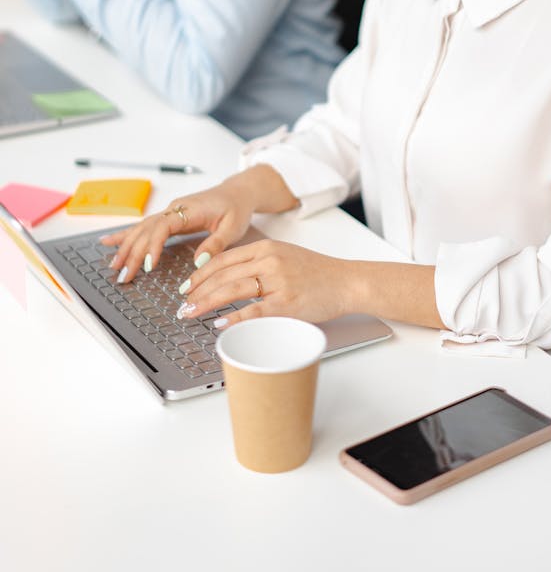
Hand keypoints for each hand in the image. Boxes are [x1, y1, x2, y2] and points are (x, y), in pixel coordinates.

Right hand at [100, 176, 258, 282]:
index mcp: (188, 210)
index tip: (147, 266)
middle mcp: (174, 209)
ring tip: (114, 266)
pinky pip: (144, 227)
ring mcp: (169, 212)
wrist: (237, 193)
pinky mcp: (169, 218)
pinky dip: (126, 234)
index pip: (163, 227)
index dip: (152, 246)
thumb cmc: (236, 208)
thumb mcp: (233, 227)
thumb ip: (216, 244)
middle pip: (147, 230)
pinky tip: (108, 241)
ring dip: (126, 247)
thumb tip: (199, 262)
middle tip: (124, 275)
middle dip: (133, 252)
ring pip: (141, 229)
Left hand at [177, 239, 350, 325]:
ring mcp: (278, 281)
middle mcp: (270, 260)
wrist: (346, 281)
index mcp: (266, 247)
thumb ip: (259, 263)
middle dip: (197, 290)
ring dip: (207, 302)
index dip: (200, 274)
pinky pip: (254, 310)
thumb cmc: (317, 273)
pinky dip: (234, 318)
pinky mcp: (287, 302)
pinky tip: (219, 324)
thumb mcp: (285, 256)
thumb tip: (229, 280)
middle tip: (182, 304)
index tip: (186, 287)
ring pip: (233, 289)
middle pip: (223, 274)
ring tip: (191, 313)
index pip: (223, 259)